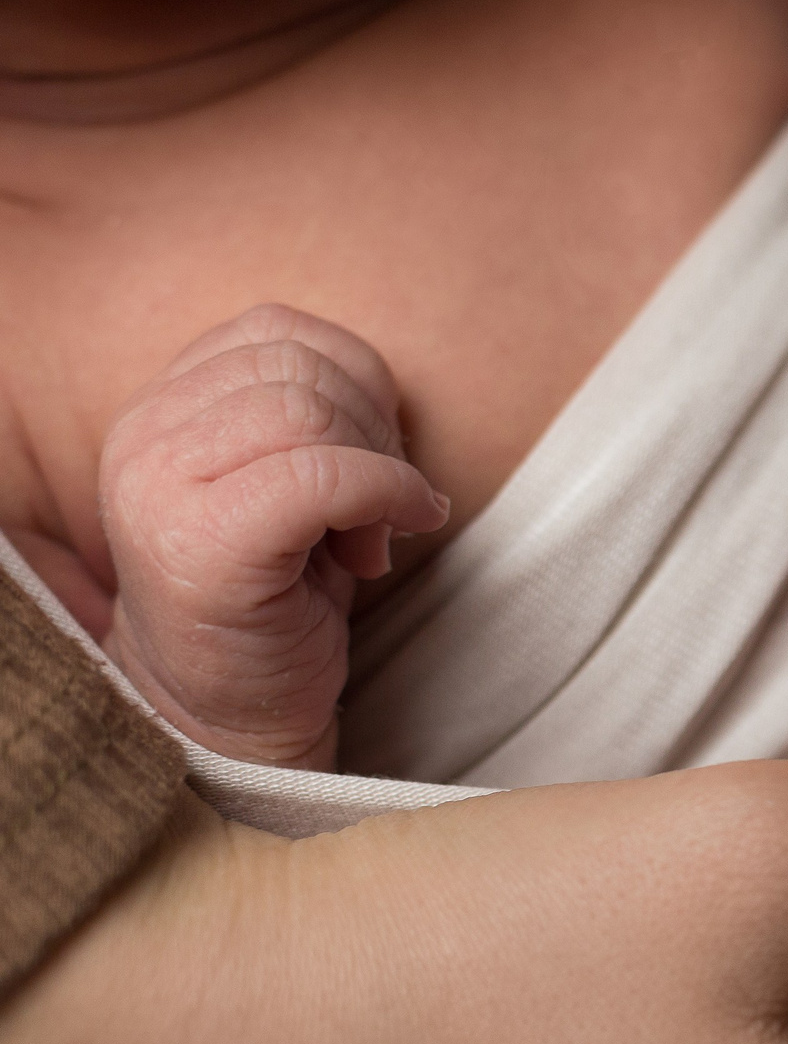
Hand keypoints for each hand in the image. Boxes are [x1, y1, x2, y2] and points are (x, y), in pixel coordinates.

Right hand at [97, 303, 447, 769]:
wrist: (231, 713)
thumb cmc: (276, 595)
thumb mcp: (291, 481)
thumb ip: (315, 410)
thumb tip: (385, 389)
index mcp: (159, 410)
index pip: (276, 330)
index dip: (354, 382)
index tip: (373, 457)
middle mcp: (142, 438)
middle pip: (298, 367)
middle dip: (372, 429)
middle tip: (384, 506)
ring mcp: (158, 489)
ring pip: (309, 411)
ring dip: (376, 468)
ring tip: (371, 536)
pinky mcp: (202, 545)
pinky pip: (322, 474)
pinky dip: (385, 495)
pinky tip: (390, 540)